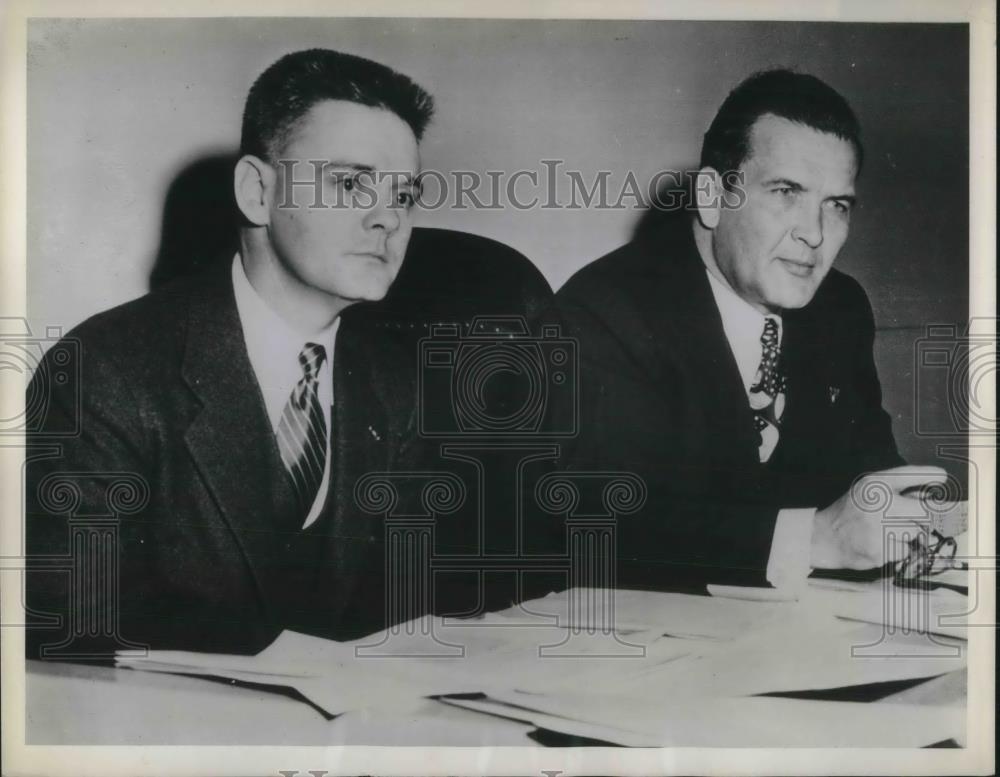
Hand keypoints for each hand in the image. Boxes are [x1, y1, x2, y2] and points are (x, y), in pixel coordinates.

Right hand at [810, 466, 959, 570]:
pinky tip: (880, 544)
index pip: (910, 474)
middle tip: (905, 519)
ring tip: (886, 532)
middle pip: (923, 510)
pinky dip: (898, 550)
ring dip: (907, 535)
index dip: (929, 474)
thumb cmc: (851, 513)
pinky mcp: (880, 550)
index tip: (942, 476)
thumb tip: (929, 496)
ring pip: (916, 532)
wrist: (824, 538)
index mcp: (873, 484)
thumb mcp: (867, 492)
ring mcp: (878, 527)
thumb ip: (896, 491)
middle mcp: (877, 502)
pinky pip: (905, 550)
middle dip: (919, 516)